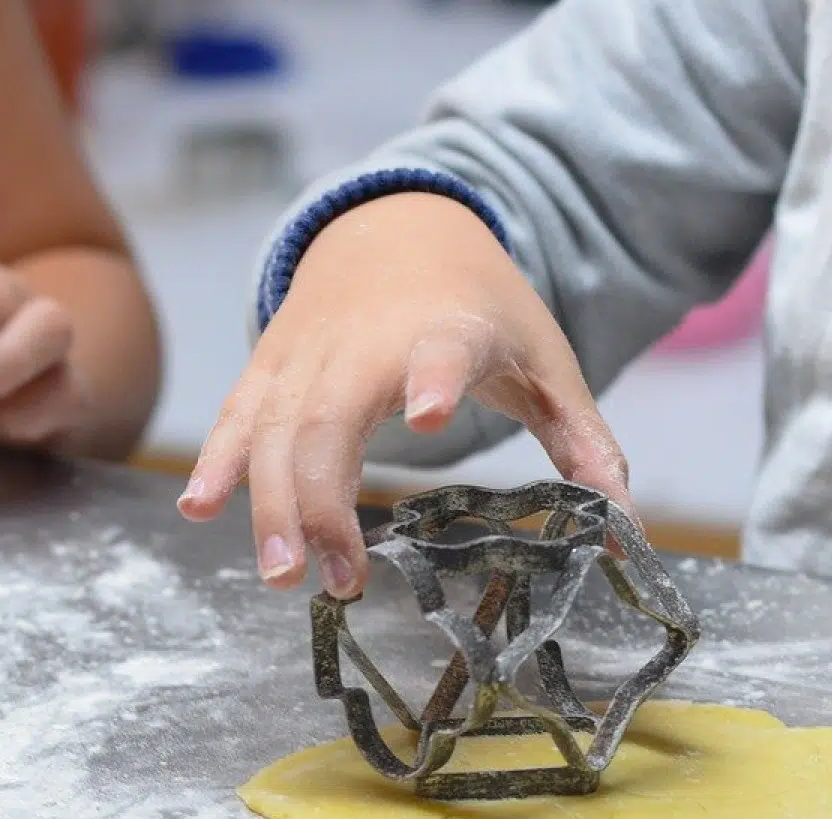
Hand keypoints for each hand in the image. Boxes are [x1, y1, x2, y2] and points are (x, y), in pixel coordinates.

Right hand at [177, 193, 629, 599]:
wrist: (400, 225)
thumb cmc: (482, 307)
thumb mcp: (547, 364)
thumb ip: (585, 443)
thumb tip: (630, 529)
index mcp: (449, 329)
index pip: (441, 350)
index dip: (433, 378)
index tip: (428, 414)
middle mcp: (368, 340)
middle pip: (331, 418)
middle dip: (323, 500)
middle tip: (338, 579)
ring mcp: (309, 351)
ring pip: (274, 428)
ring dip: (271, 504)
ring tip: (283, 577)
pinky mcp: (271, 363)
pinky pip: (239, 415)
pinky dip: (219, 461)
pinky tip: (202, 509)